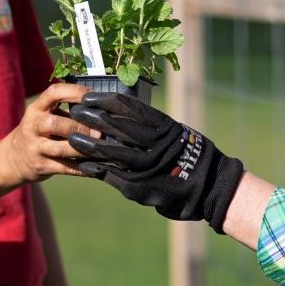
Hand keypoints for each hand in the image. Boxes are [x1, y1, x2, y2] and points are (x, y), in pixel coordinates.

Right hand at [0, 83, 91, 183]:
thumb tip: (100, 106)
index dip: (74, 92)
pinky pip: (64, 167)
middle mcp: (33, 126)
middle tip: (99, 131)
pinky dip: (81, 168)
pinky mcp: (40, 166)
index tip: (92, 95)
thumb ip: (65, 109)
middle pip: (53, 123)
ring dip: (82, 149)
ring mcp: (35, 148)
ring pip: (59, 148)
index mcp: (36, 109)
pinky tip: (96, 166)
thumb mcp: (43, 115)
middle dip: (79, 127)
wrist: (12, 158)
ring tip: (99, 148)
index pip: (53, 93)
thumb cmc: (38, 131)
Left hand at [68, 93, 243, 231]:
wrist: (212, 188)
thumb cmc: (196, 157)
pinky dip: (98, 169)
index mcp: (165, 127)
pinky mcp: (141, 187)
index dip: (107, 101)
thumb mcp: (180, 133)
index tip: (91, 97)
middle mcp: (155, 144)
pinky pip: (114, 176)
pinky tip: (84, 164)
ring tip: (72, 137)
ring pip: (112, 151)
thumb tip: (133, 116)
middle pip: (117, 127)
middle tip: (75, 111)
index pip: (131, 108)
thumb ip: (157, 128)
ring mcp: (147, 167)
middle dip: (94, 118)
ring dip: (90, 144)